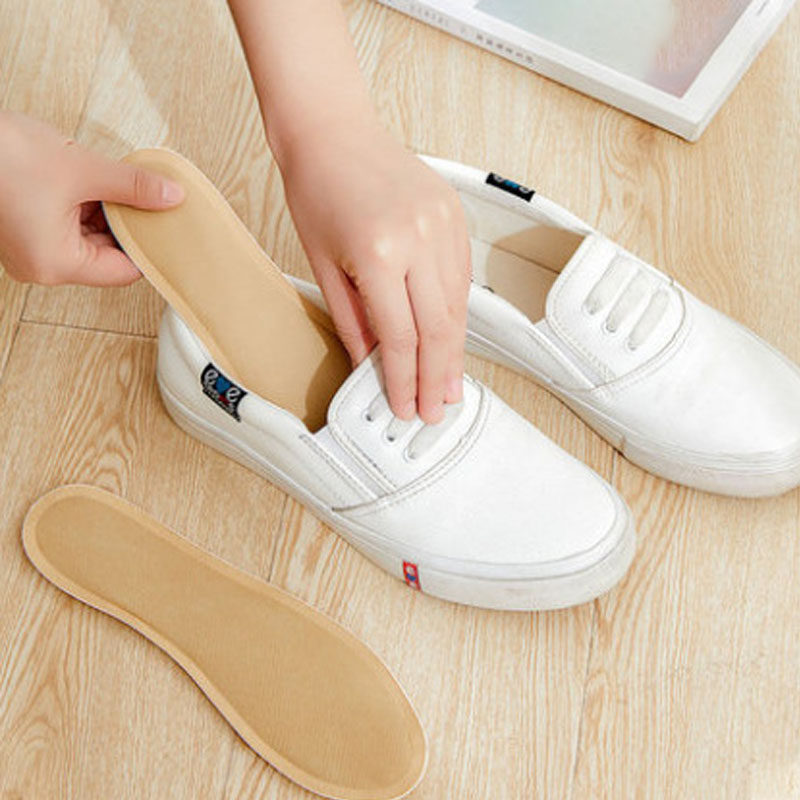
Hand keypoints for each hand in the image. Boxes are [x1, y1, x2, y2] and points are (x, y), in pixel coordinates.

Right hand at [0, 111, 183, 286]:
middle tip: (150, 199)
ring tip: (119, 185)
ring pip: (89, 238)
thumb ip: (132, 186)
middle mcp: (42, 265)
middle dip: (128, 225)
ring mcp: (31, 248)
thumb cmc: (1, 155)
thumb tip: (170, 196)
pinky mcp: (24, 229)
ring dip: (107, 213)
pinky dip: (86, 207)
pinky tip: (96, 183)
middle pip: (107, 256)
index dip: (149, 247)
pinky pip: (68, 225)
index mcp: (56, 264)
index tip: (170, 227)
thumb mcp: (81, 169)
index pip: (123, 271)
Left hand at [279, 124, 470, 423]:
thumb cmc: (317, 193)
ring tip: (449, 386)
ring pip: (457, 307)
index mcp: (378, 253)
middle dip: (437, 378)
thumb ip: (353, 323)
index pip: (401, 338)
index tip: (405, 407)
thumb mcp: (322, 266)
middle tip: (435, 410)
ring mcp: (443, 225)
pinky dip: (457, 314)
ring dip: (454, 352)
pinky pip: (462, 279)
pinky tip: (452, 341)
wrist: (334, 133)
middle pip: (438, 329)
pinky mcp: (455, 217)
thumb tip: (372, 368)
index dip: (405, 381)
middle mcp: (419, 239)